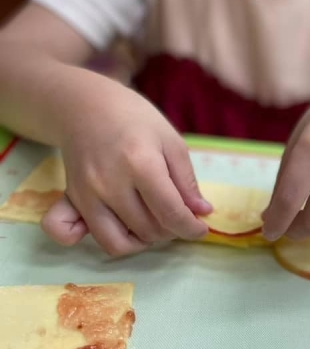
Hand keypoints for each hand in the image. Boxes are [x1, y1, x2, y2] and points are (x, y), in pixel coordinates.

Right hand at [41, 93, 211, 256]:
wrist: (86, 105)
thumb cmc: (135, 120)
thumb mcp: (171, 142)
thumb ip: (187, 181)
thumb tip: (201, 213)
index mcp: (141, 164)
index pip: (170, 213)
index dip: (191, 228)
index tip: (200, 229)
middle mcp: (109, 184)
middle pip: (148, 230)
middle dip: (170, 230)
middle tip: (176, 214)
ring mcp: (86, 194)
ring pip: (118, 243)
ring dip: (143, 240)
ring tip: (154, 221)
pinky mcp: (71, 198)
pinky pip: (72, 235)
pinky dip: (98, 238)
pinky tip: (122, 229)